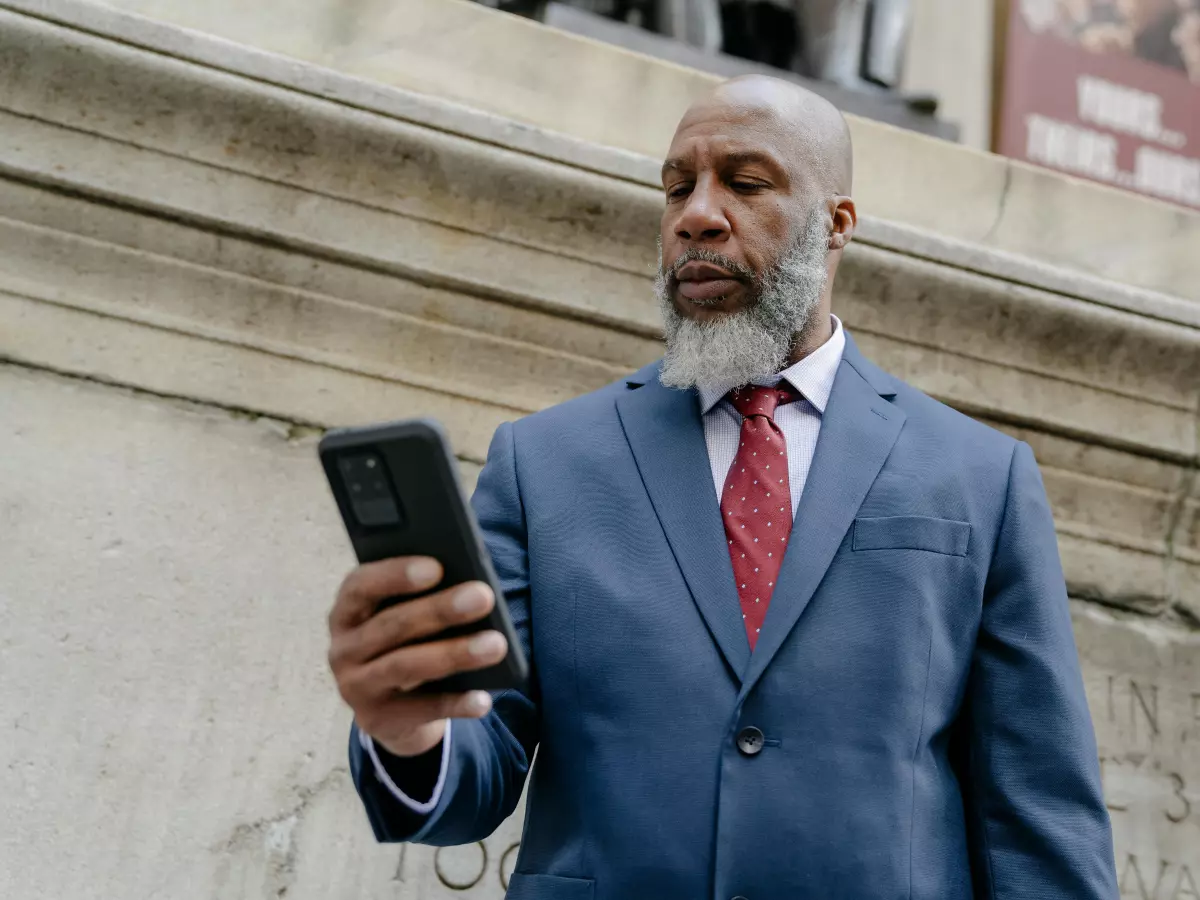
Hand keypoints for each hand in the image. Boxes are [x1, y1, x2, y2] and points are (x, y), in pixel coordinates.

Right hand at [327, 557, 507, 756]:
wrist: (389, 709)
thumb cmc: (405, 644)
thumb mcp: (404, 619)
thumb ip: (422, 600)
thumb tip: (468, 588)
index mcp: (348, 611)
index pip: (360, 586)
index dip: (395, 575)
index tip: (436, 567)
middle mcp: (343, 648)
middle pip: (391, 625)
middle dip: (439, 610)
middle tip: (482, 596)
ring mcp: (354, 687)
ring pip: (405, 666)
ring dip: (454, 654)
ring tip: (496, 644)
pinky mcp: (375, 719)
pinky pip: (419, 710)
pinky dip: (454, 703)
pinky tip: (483, 698)